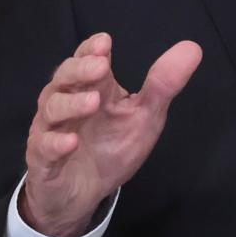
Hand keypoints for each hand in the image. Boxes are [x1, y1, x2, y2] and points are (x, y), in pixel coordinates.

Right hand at [20, 32, 202, 236]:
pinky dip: (55, 143)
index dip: (91, 49)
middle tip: (101, 66)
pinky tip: (70, 142)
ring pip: (52, 108)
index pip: (86, 58)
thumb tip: (192, 48)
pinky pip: (44, 147)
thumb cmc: (112, 148)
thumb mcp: (144, 116)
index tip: (105, 42)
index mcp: (92, 87)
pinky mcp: (43, 159)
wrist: (84, 194)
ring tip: (93, 102)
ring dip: (71, 103)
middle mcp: (67, 102)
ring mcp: (51, 129)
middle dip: (81, 69)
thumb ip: (163, 85)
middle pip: (65, 77)